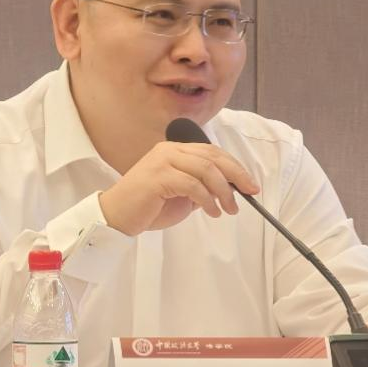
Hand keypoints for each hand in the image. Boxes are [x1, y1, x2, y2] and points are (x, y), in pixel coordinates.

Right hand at [99, 141, 259, 235]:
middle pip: (212, 157)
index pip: (212, 152)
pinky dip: (207, 199)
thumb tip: (229, 189)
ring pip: (205, 169)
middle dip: (236, 175)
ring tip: (228, 209)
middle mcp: (169, 150)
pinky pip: (192, 185)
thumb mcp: (182, 196)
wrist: (117, 216)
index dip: (234, 166)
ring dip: (223, 191)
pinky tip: (211, 211)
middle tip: (250, 193)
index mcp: (174, 150)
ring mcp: (163, 161)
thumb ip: (202, 188)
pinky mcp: (158, 176)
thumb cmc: (149, 207)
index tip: (250, 184)